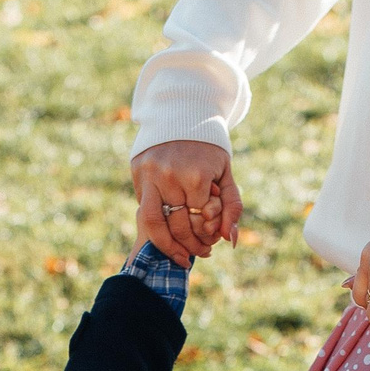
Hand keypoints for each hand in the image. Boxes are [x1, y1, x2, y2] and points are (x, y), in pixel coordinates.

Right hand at [132, 140, 242, 264]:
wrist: (183, 113)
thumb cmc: (209, 149)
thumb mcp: (226, 174)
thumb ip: (232, 206)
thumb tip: (229, 240)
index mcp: (196, 176)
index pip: (200, 220)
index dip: (207, 235)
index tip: (210, 246)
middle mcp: (170, 176)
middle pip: (177, 226)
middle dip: (190, 247)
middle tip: (198, 255)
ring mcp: (150, 174)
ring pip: (152, 223)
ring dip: (166, 247)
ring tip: (179, 257)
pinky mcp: (137, 173)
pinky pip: (143, 208)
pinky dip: (154, 224)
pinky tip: (165, 233)